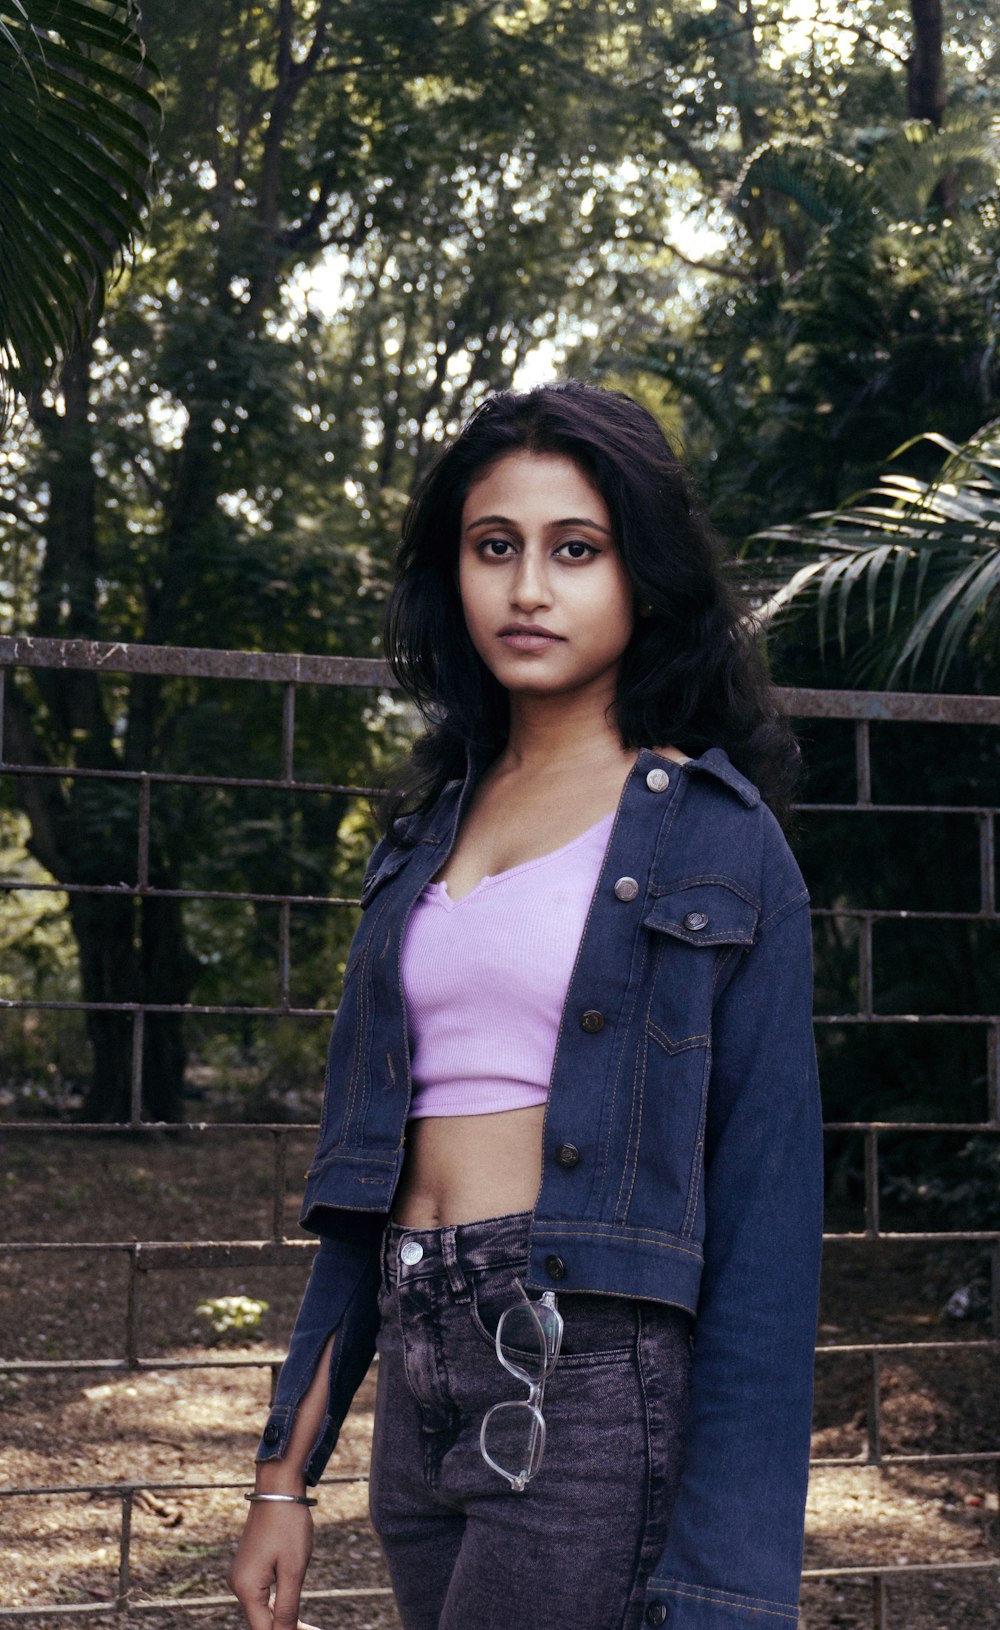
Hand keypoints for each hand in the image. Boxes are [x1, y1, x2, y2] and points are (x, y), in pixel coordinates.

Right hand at [226, 1500, 320, 1629]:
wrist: (278, 1488)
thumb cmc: (288, 1525)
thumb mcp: (293, 1569)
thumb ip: (287, 1607)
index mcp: (246, 1588)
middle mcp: (237, 1585)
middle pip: (261, 1622)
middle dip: (284, 1627)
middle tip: (309, 1627)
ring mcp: (240, 1575)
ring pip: (261, 1609)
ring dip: (280, 1616)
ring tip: (305, 1621)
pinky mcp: (248, 1567)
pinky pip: (260, 1594)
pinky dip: (276, 1602)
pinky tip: (292, 1600)